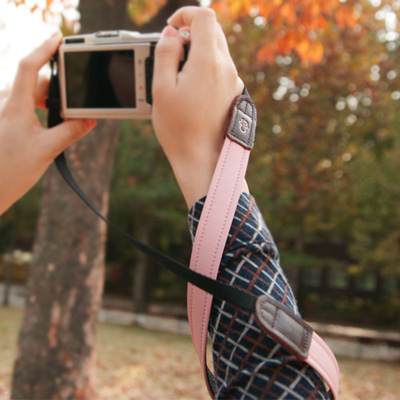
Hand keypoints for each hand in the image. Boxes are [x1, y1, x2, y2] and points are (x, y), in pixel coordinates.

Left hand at [0, 32, 95, 214]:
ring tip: (59, 122)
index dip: (44, 48)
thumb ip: (70, 132)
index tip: (59, 37)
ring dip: (48, 101)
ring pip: (30, 93)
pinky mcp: (3, 118)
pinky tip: (45, 125)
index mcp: (14, 106)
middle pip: (35, 81)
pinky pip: (23, 103)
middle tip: (73, 109)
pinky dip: (38, 108)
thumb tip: (90, 120)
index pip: (29, 66)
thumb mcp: (46, 151)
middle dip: (57, 90)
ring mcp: (2, 110)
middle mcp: (5, 102)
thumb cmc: (11, 171)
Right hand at [152, 6, 243, 207]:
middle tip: (172, 51)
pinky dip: (206, 67)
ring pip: (218, 50)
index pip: (205, 16)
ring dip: (199, 51)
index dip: (185, 14)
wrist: (204, 160)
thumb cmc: (179, 129)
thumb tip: (171, 33)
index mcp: (209, 62)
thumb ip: (165, 54)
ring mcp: (233, 82)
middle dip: (192, 32)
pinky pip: (221, 69)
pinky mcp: (234, 94)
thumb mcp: (162, 89)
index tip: (171, 28)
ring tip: (179, 75)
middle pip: (214, 31)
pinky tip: (191, 89)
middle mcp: (227, 68)